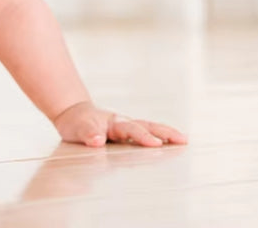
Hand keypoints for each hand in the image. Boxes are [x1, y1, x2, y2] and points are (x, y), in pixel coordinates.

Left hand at [52, 101, 186, 147]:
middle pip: (148, 125)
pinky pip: (145, 134)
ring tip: (183, 140)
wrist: (74, 114)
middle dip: (165, 132)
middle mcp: (124, 123)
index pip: (132, 130)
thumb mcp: (78, 129)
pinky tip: (168, 144)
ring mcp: (126, 128)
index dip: (144, 137)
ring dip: (166, 134)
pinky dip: (159, 137)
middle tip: (183, 139)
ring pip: (149, 128)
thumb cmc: (77, 123)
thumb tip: (97, 141)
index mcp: (114, 122)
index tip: (157, 144)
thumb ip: (87, 134)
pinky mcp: (126, 134)